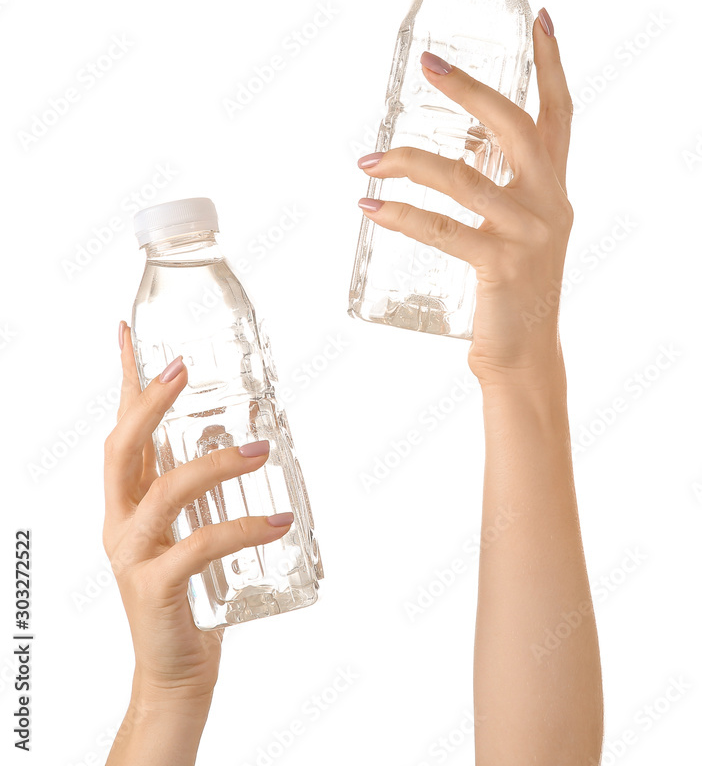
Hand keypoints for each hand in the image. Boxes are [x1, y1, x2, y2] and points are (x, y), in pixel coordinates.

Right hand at [103, 321, 294, 702]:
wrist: (175, 674)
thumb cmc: (188, 595)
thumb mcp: (189, 532)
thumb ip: (204, 493)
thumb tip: (250, 443)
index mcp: (128, 501)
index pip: (121, 429)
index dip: (125, 380)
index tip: (127, 333)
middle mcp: (121, 521)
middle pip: (123, 448)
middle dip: (151, 402)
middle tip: (184, 368)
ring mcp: (133, 555)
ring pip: (165, 492)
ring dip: (214, 464)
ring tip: (260, 451)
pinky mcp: (154, 588)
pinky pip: (198, 547)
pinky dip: (242, 529)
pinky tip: (277, 523)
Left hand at [357, 8, 573, 386]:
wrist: (523, 356)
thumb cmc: (511, 289)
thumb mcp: (517, 229)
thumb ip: (499, 188)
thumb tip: (453, 152)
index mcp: (553, 187)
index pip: (560, 113)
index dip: (551, 64)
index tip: (541, 18)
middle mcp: (548, 201)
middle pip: (512, 126)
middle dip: (469, 89)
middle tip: (427, 65)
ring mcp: (526, 233)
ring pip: (462, 177)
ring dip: (408, 159)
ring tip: (367, 159)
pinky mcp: (499, 265)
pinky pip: (440, 229)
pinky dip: (399, 215)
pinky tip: (369, 206)